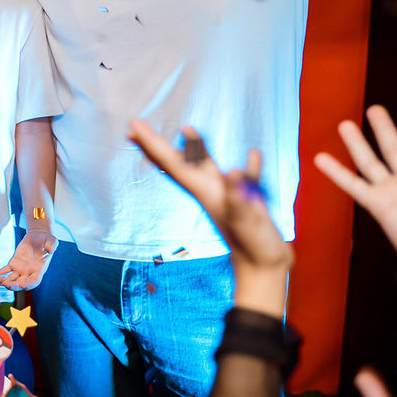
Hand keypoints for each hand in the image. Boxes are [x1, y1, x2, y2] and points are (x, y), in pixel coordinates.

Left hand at [0, 229, 55, 289]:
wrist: (38, 236)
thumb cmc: (47, 239)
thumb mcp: (52, 241)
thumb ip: (51, 245)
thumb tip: (50, 249)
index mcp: (39, 270)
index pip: (34, 281)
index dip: (28, 284)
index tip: (22, 285)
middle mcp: (29, 272)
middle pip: (20, 283)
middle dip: (13, 285)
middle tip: (5, 284)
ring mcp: (20, 269)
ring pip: (11, 279)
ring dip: (3, 281)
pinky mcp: (13, 263)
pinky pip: (5, 270)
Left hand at [129, 121, 292, 311]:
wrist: (264, 271)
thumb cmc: (253, 247)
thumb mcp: (246, 221)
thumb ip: (239, 197)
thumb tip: (232, 173)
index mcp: (204, 192)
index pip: (172, 162)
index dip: (153, 142)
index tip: (133, 125)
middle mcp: (208, 190)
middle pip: (176, 162)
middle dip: (156, 144)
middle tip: (135, 126)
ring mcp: (224, 195)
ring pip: (205, 165)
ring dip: (195, 147)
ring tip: (186, 128)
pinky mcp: (244, 201)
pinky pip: (243, 177)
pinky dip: (247, 165)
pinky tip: (253, 154)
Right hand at [315, 105, 396, 269]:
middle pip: (394, 149)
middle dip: (384, 129)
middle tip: (374, 109)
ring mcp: (395, 194)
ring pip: (371, 162)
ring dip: (357, 143)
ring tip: (346, 124)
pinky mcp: (380, 206)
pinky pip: (354, 186)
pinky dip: (336, 172)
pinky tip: (321, 158)